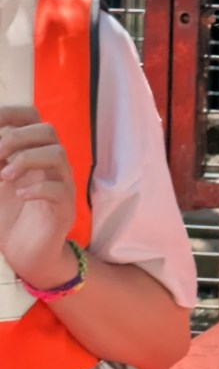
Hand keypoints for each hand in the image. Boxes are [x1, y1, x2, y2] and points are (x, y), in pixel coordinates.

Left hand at [0, 107, 77, 286]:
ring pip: (57, 154)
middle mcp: (49, 164)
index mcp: (31, 151)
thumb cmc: (5, 215)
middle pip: (47, 131)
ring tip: (4, 177)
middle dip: (17, 137)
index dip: (11, 114)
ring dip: (27, 159)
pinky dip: (37, 189)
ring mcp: (60, 184)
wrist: (23, 253)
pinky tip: (19, 196)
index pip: (31, 117)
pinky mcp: (64, 208)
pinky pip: (59, 189)